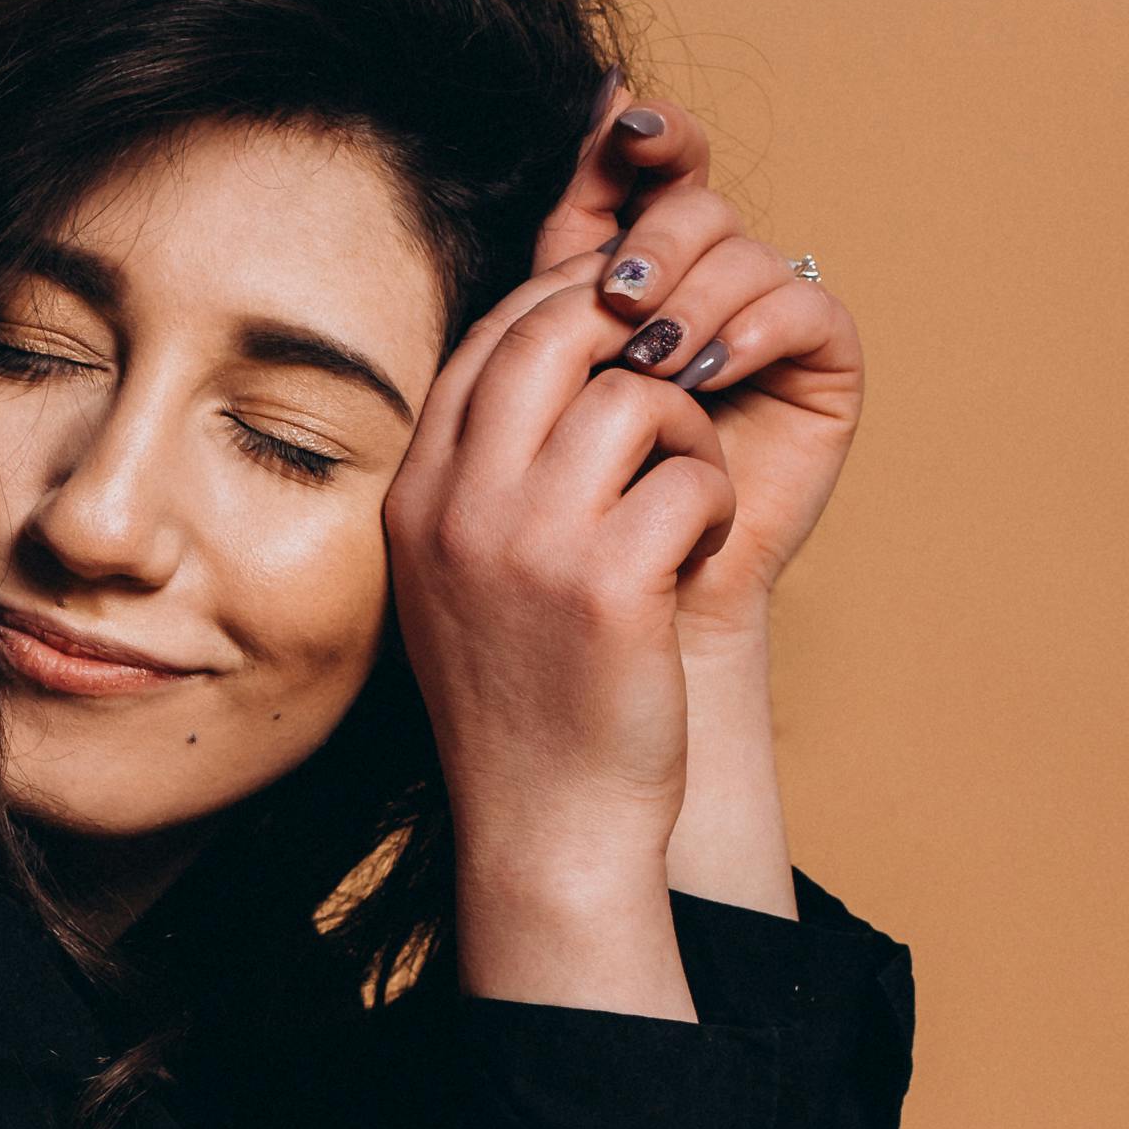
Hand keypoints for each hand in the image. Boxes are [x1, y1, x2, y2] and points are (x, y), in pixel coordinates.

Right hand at [383, 269, 733, 1012]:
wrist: (542, 820)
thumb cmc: (520, 693)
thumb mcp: (461, 574)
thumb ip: (482, 473)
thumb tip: (549, 353)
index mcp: (416, 497)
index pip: (486, 339)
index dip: (566, 307)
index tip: (624, 330)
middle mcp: (459, 508)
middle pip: (553, 333)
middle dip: (633, 337)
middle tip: (675, 385)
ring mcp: (528, 545)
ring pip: (634, 395)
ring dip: (686, 432)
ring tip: (685, 495)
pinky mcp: (608, 587)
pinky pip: (690, 478)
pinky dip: (713, 504)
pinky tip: (695, 555)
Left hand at [533, 89, 863, 647]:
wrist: (616, 618)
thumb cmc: (566, 504)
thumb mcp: (540, 365)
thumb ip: (563, 245)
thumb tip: (603, 94)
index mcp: (635, 269)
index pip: (652, 169)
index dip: (644, 138)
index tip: (620, 132)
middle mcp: (707, 283)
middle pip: (693, 206)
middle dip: (650, 243)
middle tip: (616, 303)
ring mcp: (766, 323)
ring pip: (743, 253)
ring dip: (691, 298)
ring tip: (650, 363)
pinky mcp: (820, 370)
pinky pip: (804, 309)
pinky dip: (750, 332)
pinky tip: (705, 374)